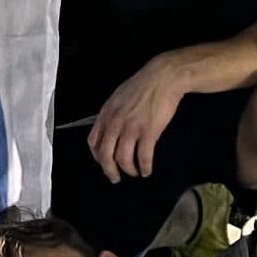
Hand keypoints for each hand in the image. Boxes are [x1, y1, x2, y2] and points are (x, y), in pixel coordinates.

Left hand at [87, 51, 203, 179]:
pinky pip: (143, 157)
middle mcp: (116, 123)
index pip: (93, 141)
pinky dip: (145, 167)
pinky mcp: (149, 132)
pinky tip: (147, 170)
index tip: (103, 162)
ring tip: (135, 172)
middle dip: (109, 170)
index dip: (97, 156)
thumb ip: (112, 114)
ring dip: (129, 170)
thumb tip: (110, 129)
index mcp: (106, 114)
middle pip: (105, 155)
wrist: (163, 78)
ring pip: (123, 159)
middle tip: (115, 178)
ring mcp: (132, 128)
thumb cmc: (143, 85)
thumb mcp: (118, 97)